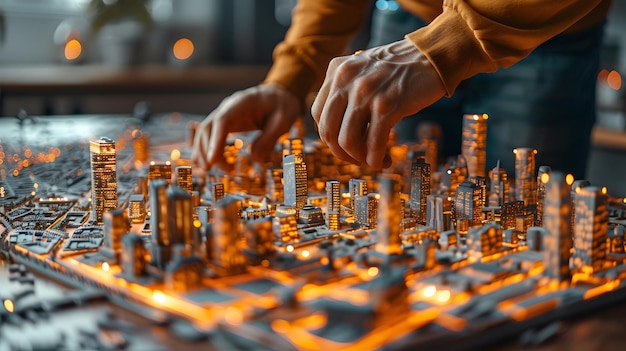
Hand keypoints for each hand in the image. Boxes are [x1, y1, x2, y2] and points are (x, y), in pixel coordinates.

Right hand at [192, 83, 301, 170]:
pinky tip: (213, 163)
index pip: (222, 121)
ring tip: (216, 170)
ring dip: (205, 152)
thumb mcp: (283, 122)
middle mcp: (228, 107)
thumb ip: (269, 139)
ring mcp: (224, 114)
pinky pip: (210, 135)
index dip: (214, 141)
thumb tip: (255, 158)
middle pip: (208, 128)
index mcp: (242, 103)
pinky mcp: (225, 122)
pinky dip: (208, 149)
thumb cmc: (282, 106)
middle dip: (207, 151)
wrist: (279, 95)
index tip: (212, 160)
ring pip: (205, 132)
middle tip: (218, 170)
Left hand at [311, 39, 445, 169]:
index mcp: (337, 70)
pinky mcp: (387, 105)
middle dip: (341, 153)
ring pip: (347, 141)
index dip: (329, 137)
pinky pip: (373, 144)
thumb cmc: (400, 68)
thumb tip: (336, 134)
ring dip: (359, 158)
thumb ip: (345, 91)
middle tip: (357, 159)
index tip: (344, 145)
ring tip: (374, 160)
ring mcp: (366, 92)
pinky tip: (385, 160)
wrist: (432, 55)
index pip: (318, 114)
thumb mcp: (362, 70)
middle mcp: (347, 79)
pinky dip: (377, 159)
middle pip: (328, 130)